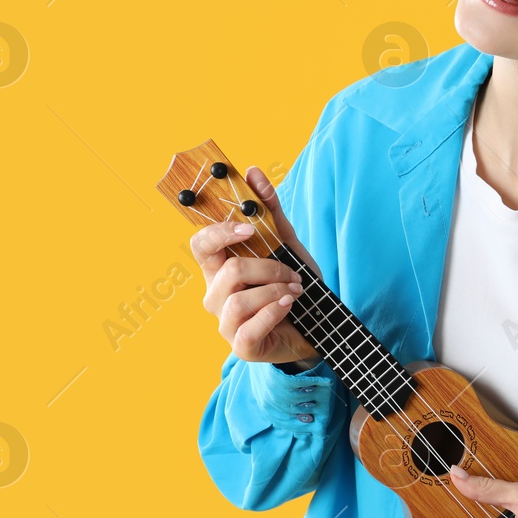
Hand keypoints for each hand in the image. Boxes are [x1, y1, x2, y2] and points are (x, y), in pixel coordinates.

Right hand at [189, 166, 321, 365]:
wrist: (317, 325)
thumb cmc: (292, 284)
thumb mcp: (287, 244)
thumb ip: (270, 211)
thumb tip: (254, 171)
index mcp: (219, 267)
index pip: (200, 244)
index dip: (219, 232)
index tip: (248, 229)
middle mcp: (215, 294)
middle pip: (229, 270)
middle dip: (269, 267)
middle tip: (291, 272)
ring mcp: (225, 322)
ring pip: (240, 299)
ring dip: (276, 290)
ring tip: (295, 290)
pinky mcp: (241, 346)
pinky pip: (251, 325)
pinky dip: (275, 312)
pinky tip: (289, 305)